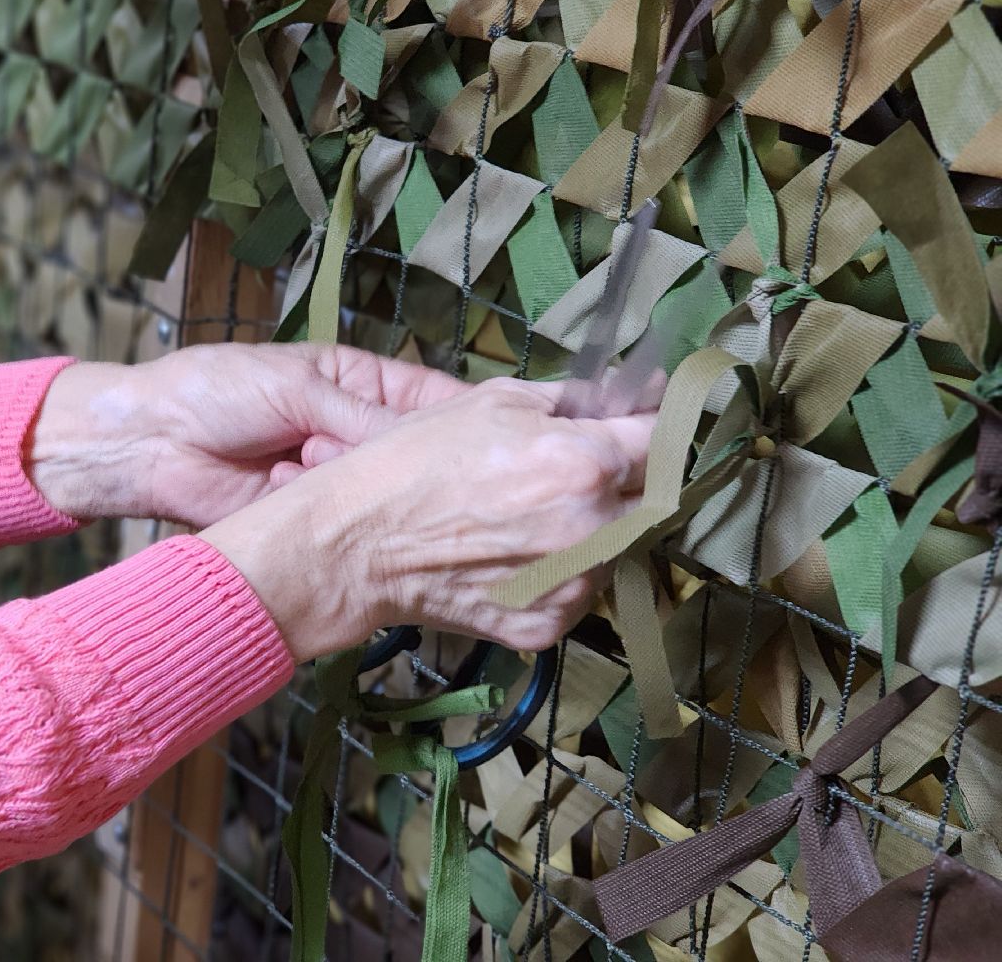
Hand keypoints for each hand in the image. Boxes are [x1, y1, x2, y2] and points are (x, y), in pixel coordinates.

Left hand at [24, 343, 468, 526]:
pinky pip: (348, 523)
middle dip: (416, 462)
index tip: (496, 436)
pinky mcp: (315, 520)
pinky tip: (321, 501)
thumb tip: (427, 440)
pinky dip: (339, 516)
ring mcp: (338, 481)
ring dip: (365, 485)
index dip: (464, 419)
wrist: (151, 442)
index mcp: (362, 385)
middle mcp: (357, 434)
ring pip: (384, 493)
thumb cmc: (219, 391)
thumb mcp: (297, 386)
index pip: (430, 402)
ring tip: (330, 468)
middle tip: (415, 466)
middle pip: (416, 455)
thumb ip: (362, 415)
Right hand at [201, 378, 655, 661]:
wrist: (356, 543)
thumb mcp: (493, 402)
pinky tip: (511, 555)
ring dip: (591, 530)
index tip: (639, 428)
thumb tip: (628, 393)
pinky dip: (557, 573)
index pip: (663, 441)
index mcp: (584, 462)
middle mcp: (593, 528)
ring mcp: (573, 585)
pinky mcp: (547, 625)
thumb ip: (572, 398)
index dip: (651, 429)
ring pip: (615, 549)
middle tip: (563, 476)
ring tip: (526, 518)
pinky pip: (577, 592)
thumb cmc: (414, 460)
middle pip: (646, 499)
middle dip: (618, 482)